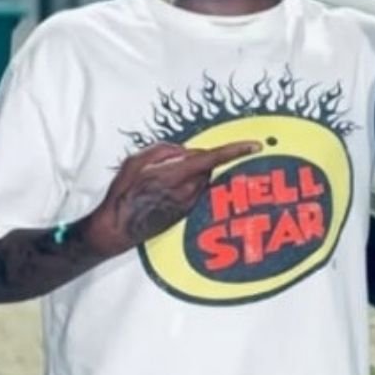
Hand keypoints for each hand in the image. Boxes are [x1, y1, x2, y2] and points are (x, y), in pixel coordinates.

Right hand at [85, 140, 259, 255]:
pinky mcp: (187, 213)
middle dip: (195, 160)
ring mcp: (189, 204)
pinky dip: (185, 186)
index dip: (236, 151)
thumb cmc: (124, 194)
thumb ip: (166, 150)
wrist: (117, 228)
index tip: (256, 146)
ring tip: (159, 183)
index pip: (213, 158)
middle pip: (206, 166)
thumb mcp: (137, 161)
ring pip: (201, 179)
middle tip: (168, 165)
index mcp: (176, 175)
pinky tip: (162, 194)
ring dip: (190, 174)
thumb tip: (186, 151)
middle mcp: (188, 191)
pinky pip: (194, 191)